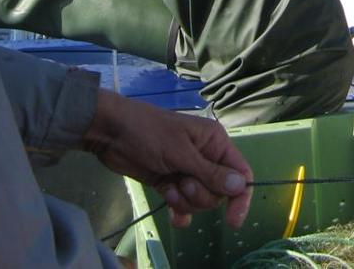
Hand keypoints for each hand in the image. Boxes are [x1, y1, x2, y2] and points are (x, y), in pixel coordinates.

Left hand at [82, 89, 251, 228]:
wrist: (113, 134)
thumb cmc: (150, 134)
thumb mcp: (181, 153)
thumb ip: (210, 172)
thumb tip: (240, 186)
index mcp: (215, 142)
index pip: (239, 172)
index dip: (240, 196)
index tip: (233, 220)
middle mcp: (205, 157)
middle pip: (219, 191)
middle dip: (201, 195)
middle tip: (182, 183)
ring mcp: (187, 171)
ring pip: (200, 200)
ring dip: (185, 201)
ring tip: (169, 186)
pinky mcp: (170, 182)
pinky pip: (184, 205)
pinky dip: (179, 211)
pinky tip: (173, 215)